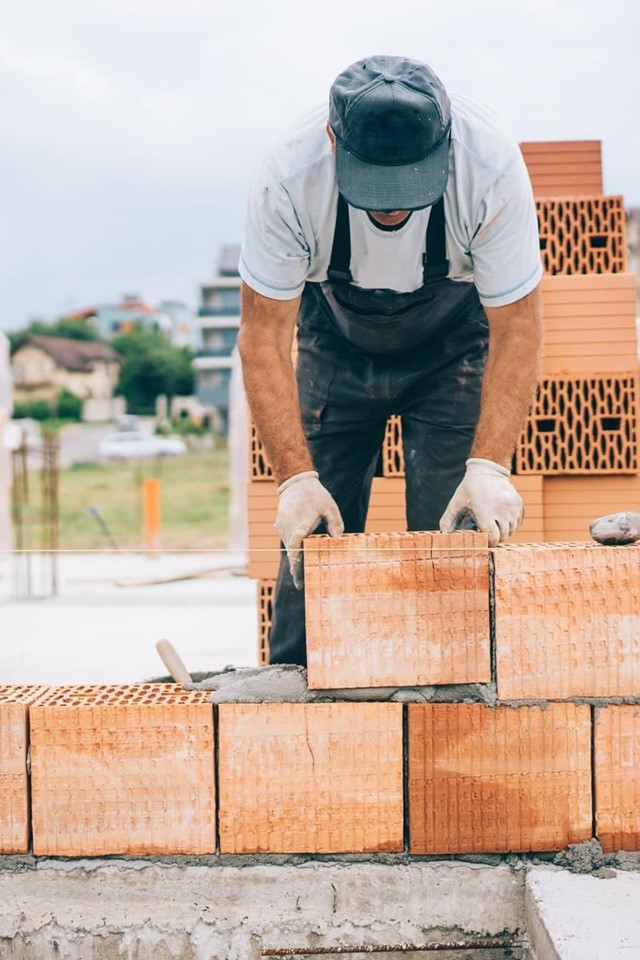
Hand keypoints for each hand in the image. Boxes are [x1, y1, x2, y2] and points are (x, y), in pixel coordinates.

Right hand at [275, 471, 343, 588]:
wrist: (295, 482)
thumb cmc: (315, 495)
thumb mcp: (330, 508)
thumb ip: (335, 525)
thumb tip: (338, 540)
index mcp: (298, 530)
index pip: (296, 556)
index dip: (298, 571)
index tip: (300, 584)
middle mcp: (287, 531)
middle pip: (292, 555)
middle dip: (298, 568)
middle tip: (305, 583)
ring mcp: (281, 528)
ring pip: (289, 547)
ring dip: (296, 556)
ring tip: (306, 569)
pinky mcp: (280, 525)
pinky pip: (287, 539)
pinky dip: (294, 546)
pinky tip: (303, 549)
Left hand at [439, 458, 523, 546]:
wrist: (487, 470)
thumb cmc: (469, 489)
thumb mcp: (456, 504)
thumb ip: (448, 522)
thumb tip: (444, 537)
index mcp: (485, 513)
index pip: (493, 538)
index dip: (488, 542)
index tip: (482, 540)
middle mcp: (501, 511)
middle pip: (503, 536)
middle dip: (495, 538)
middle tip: (487, 533)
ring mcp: (512, 507)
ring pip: (512, 530)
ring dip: (504, 531)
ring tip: (494, 525)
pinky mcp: (519, 504)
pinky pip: (518, 522)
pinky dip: (511, 524)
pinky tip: (502, 519)